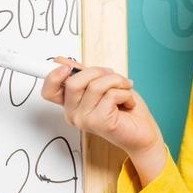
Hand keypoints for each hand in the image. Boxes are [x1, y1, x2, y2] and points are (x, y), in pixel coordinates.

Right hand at [40, 57, 163, 156]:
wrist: (143, 131)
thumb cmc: (124, 108)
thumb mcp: (101, 83)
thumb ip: (82, 73)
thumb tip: (61, 61)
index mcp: (70, 103)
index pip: (49, 91)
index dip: (53, 76)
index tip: (66, 66)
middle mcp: (73, 114)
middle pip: (73, 82)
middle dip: (98, 72)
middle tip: (113, 77)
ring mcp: (84, 120)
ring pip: (95, 85)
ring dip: (116, 81)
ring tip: (125, 89)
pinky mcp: (99, 123)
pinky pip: (110, 95)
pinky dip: (125, 94)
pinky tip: (128, 103)